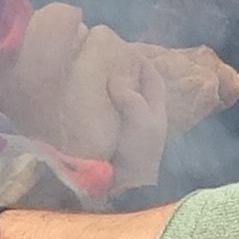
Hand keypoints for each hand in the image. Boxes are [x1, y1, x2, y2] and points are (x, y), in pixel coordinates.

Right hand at [105, 53, 171, 192]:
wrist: (125, 188)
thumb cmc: (139, 153)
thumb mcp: (142, 121)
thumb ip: (131, 98)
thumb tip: (114, 80)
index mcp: (155, 112)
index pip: (154, 81)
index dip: (145, 64)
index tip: (129, 50)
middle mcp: (143, 119)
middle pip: (136, 90)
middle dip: (125, 75)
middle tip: (105, 61)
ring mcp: (127, 131)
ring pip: (119, 103)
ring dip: (108, 90)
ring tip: (92, 76)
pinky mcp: (111, 140)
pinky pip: (104, 118)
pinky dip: (97, 107)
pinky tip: (84, 101)